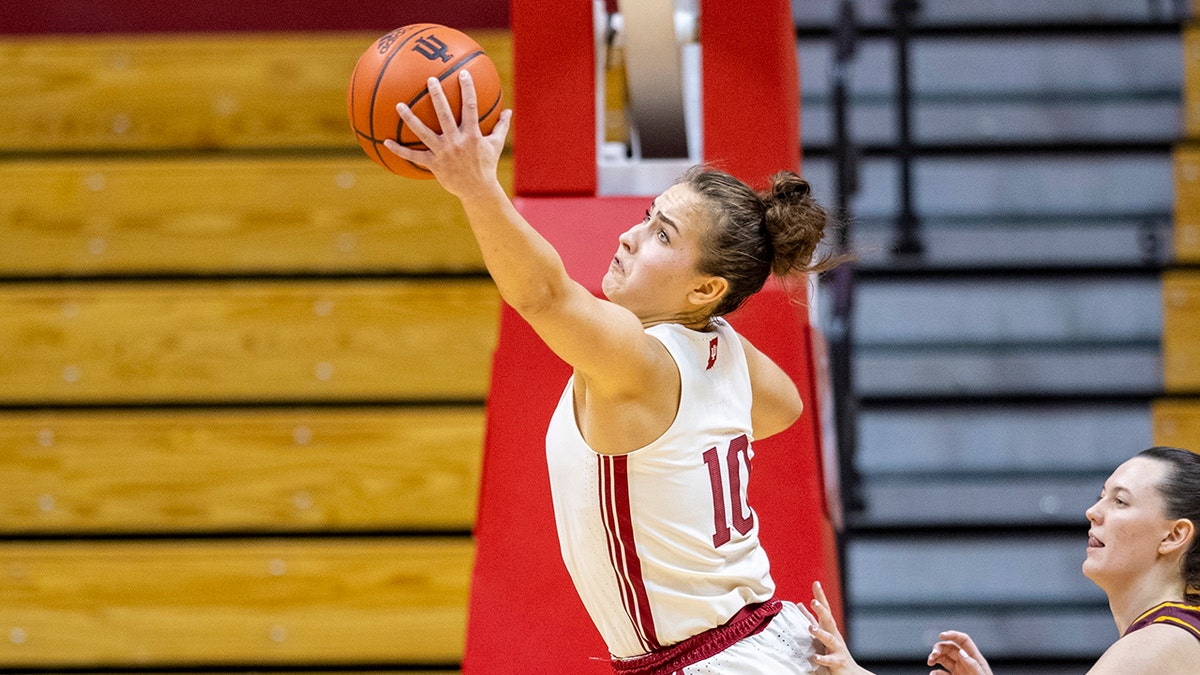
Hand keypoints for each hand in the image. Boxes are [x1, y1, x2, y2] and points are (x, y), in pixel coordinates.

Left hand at [383, 70, 511, 200]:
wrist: (478, 190)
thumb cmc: (487, 166)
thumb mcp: (496, 145)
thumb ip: (501, 126)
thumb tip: (508, 111)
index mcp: (472, 135)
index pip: (470, 107)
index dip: (468, 89)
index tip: (463, 73)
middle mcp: (456, 142)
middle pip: (444, 115)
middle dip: (437, 96)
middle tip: (430, 80)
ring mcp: (443, 152)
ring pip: (424, 133)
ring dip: (410, 119)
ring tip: (399, 105)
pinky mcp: (434, 164)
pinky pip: (414, 156)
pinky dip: (399, 150)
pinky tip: (386, 141)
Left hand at [799, 581, 872, 674]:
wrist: (850, 672)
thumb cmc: (833, 650)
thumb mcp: (822, 632)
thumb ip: (810, 619)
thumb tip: (800, 604)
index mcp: (829, 628)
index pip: (825, 609)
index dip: (821, 596)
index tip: (816, 583)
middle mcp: (834, 635)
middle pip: (829, 620)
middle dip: (822, 610)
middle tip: (814, 602)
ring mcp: (837, 648)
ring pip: (830, 639)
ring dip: (820, 633)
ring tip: (811, 628)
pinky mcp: (838, 662)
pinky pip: (830, 660)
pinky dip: (823, 658)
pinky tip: (816, 657)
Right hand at [927, 631, 992, 674]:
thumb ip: (972, 665)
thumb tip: (960, 652)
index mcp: (975, 658)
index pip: (963, 640)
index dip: (952, 635)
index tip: (941, 635)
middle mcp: (965, 662)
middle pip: (949, 648)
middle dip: (938, 648)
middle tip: (932, 656)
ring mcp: (959, 671)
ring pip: (943, 658)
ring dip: (934, 657)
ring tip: (930, 662)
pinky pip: (941, 672)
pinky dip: (935, 672)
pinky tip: (933, 674)